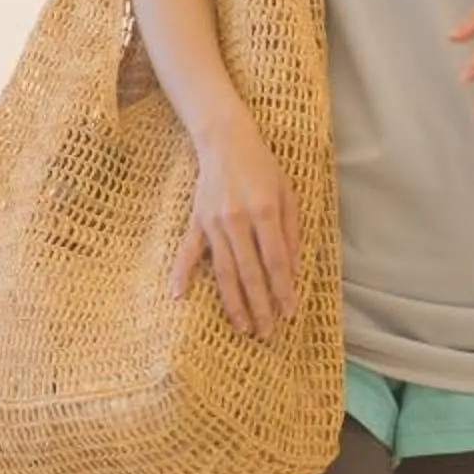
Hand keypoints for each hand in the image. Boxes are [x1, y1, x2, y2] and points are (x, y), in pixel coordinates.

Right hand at [170, 105, 298, 335]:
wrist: (226, 140)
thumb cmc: (263, 166)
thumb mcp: (288, 193)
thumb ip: (292, 232)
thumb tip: (295, 270)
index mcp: (265, 212)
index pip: (277, 262)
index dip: (284, 290)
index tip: (289, 313)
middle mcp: (238, 221)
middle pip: (251, 273)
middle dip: (260, 306)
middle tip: (267, 333)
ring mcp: (214, 223)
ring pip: (224, 271)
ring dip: (233, 303)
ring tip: (242, 327)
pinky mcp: (196, 221)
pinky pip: (188, 252)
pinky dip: (181, 273)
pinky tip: (177, 296)